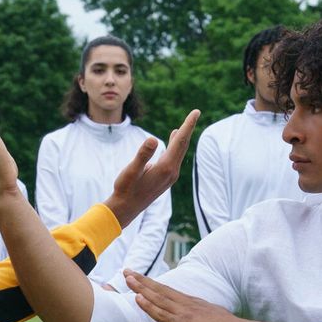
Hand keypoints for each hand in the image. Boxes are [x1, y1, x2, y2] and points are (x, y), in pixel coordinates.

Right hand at [104, 110, 197, 227]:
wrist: (126, 208)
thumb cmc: (126, 189)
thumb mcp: (131, 170)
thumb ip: (142, 155)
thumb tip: (153, 139)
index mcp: (166, 168)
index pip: (180, 142)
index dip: (188, 125)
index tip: (196, 112)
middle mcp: (171, 172)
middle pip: (183, 145)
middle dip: (188, 128)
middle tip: (195, 112)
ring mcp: (169, 176)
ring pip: (179, 152)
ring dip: (182, 137)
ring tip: (186, 125)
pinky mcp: (165, 178)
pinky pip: (174, 158)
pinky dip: (176, 146)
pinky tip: (173, 142)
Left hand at [125, 270, 251, 321]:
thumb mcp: (215, 320)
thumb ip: (204, 319)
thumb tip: (200, 321)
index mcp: (193, 303)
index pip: (169, 292)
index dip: (153, 285)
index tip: (140, 278)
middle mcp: (187, 304)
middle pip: (160, 289)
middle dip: (142, 280)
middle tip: (127, 270)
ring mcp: (184, 313)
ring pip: (157, 297)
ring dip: (140, 287)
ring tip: (127, 278)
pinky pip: (161, 314)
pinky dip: (148, 305)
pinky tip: (137, 298)